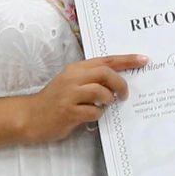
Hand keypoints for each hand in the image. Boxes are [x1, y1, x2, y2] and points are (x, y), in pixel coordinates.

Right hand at [17, 55, 147, 142]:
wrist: (30, 116)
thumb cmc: (55, 100)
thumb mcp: (71, 83)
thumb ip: (91, 79)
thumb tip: (117, 82)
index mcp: (76, 69)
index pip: (106, 60)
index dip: (127, 59)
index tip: (144, 60)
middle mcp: (73, 78)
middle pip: (106, 73)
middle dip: (120, 84)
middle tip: (124, 95)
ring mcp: (70, 95)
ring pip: (101, 92)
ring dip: (108, 100)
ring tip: (105, 105)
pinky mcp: (68, 111)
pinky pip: (93, 112)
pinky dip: (98, 114)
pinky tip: (91, 115)